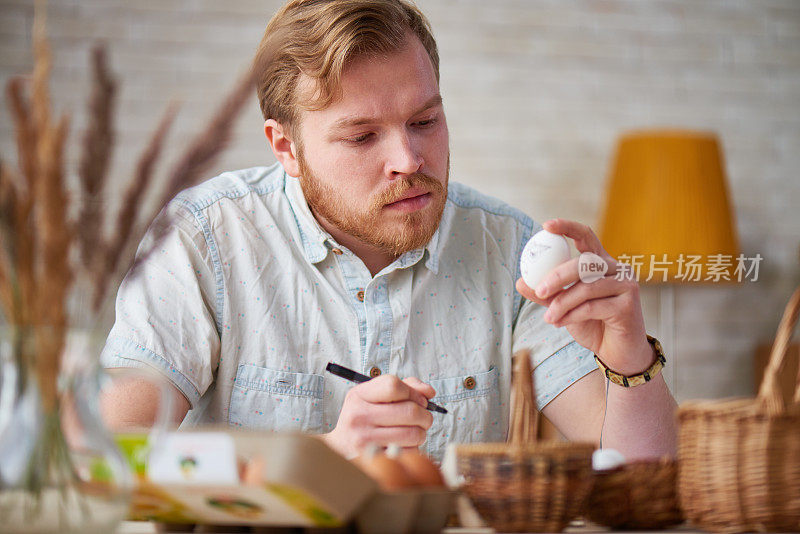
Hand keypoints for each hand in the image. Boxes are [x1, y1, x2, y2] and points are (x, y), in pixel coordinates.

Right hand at [322, 375, 434, 458]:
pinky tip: (403, 445)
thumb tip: (429, 392)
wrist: (339, 447)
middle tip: (422, 419)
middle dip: (425, 415)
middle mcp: (359, 416)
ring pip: (414, 434)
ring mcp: (364, 439)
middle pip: (410, 411)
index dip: (413, 392)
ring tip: (413, 432)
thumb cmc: (362, 418)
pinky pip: (409, 453)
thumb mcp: (374, 396)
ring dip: (421, 433)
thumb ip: (404, 387)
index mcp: (359, 396)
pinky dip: (413, 449)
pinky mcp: (374, 459)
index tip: (418, 400)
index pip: (393, 385)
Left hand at [515, 218, 653, 374]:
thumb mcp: (564, 306)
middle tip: (540, 290)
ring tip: (548, 317)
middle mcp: (617, 269)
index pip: (586, 236)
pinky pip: (593, 306)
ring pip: (587, 287)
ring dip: (562, 303)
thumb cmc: (592, 324)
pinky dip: (572, 315)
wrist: (616, 352)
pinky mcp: (629, 305)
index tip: (546, 226)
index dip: (568, 227)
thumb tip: (520, 282)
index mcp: (601, 263)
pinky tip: (560, 323)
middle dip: (558, 276)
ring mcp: (626, 286)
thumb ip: (546, 294)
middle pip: (585, 263)